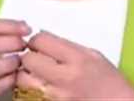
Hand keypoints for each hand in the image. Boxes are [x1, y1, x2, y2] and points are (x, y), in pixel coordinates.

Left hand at [17, 30, 133, 100]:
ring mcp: (57, 96)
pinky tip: (40, 86)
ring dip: (25, 74)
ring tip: (35, 73)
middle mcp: (65, 78)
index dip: (37, 40)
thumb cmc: (111, 82)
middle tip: (34, 57)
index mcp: (76, 59)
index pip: (41, 41)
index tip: (39, 43)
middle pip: (28, 59)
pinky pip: (29, 96)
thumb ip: (68, 46)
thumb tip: (44, 39)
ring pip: (23, 80)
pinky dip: (30, 90)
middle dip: (28, 56)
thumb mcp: (94, 55)